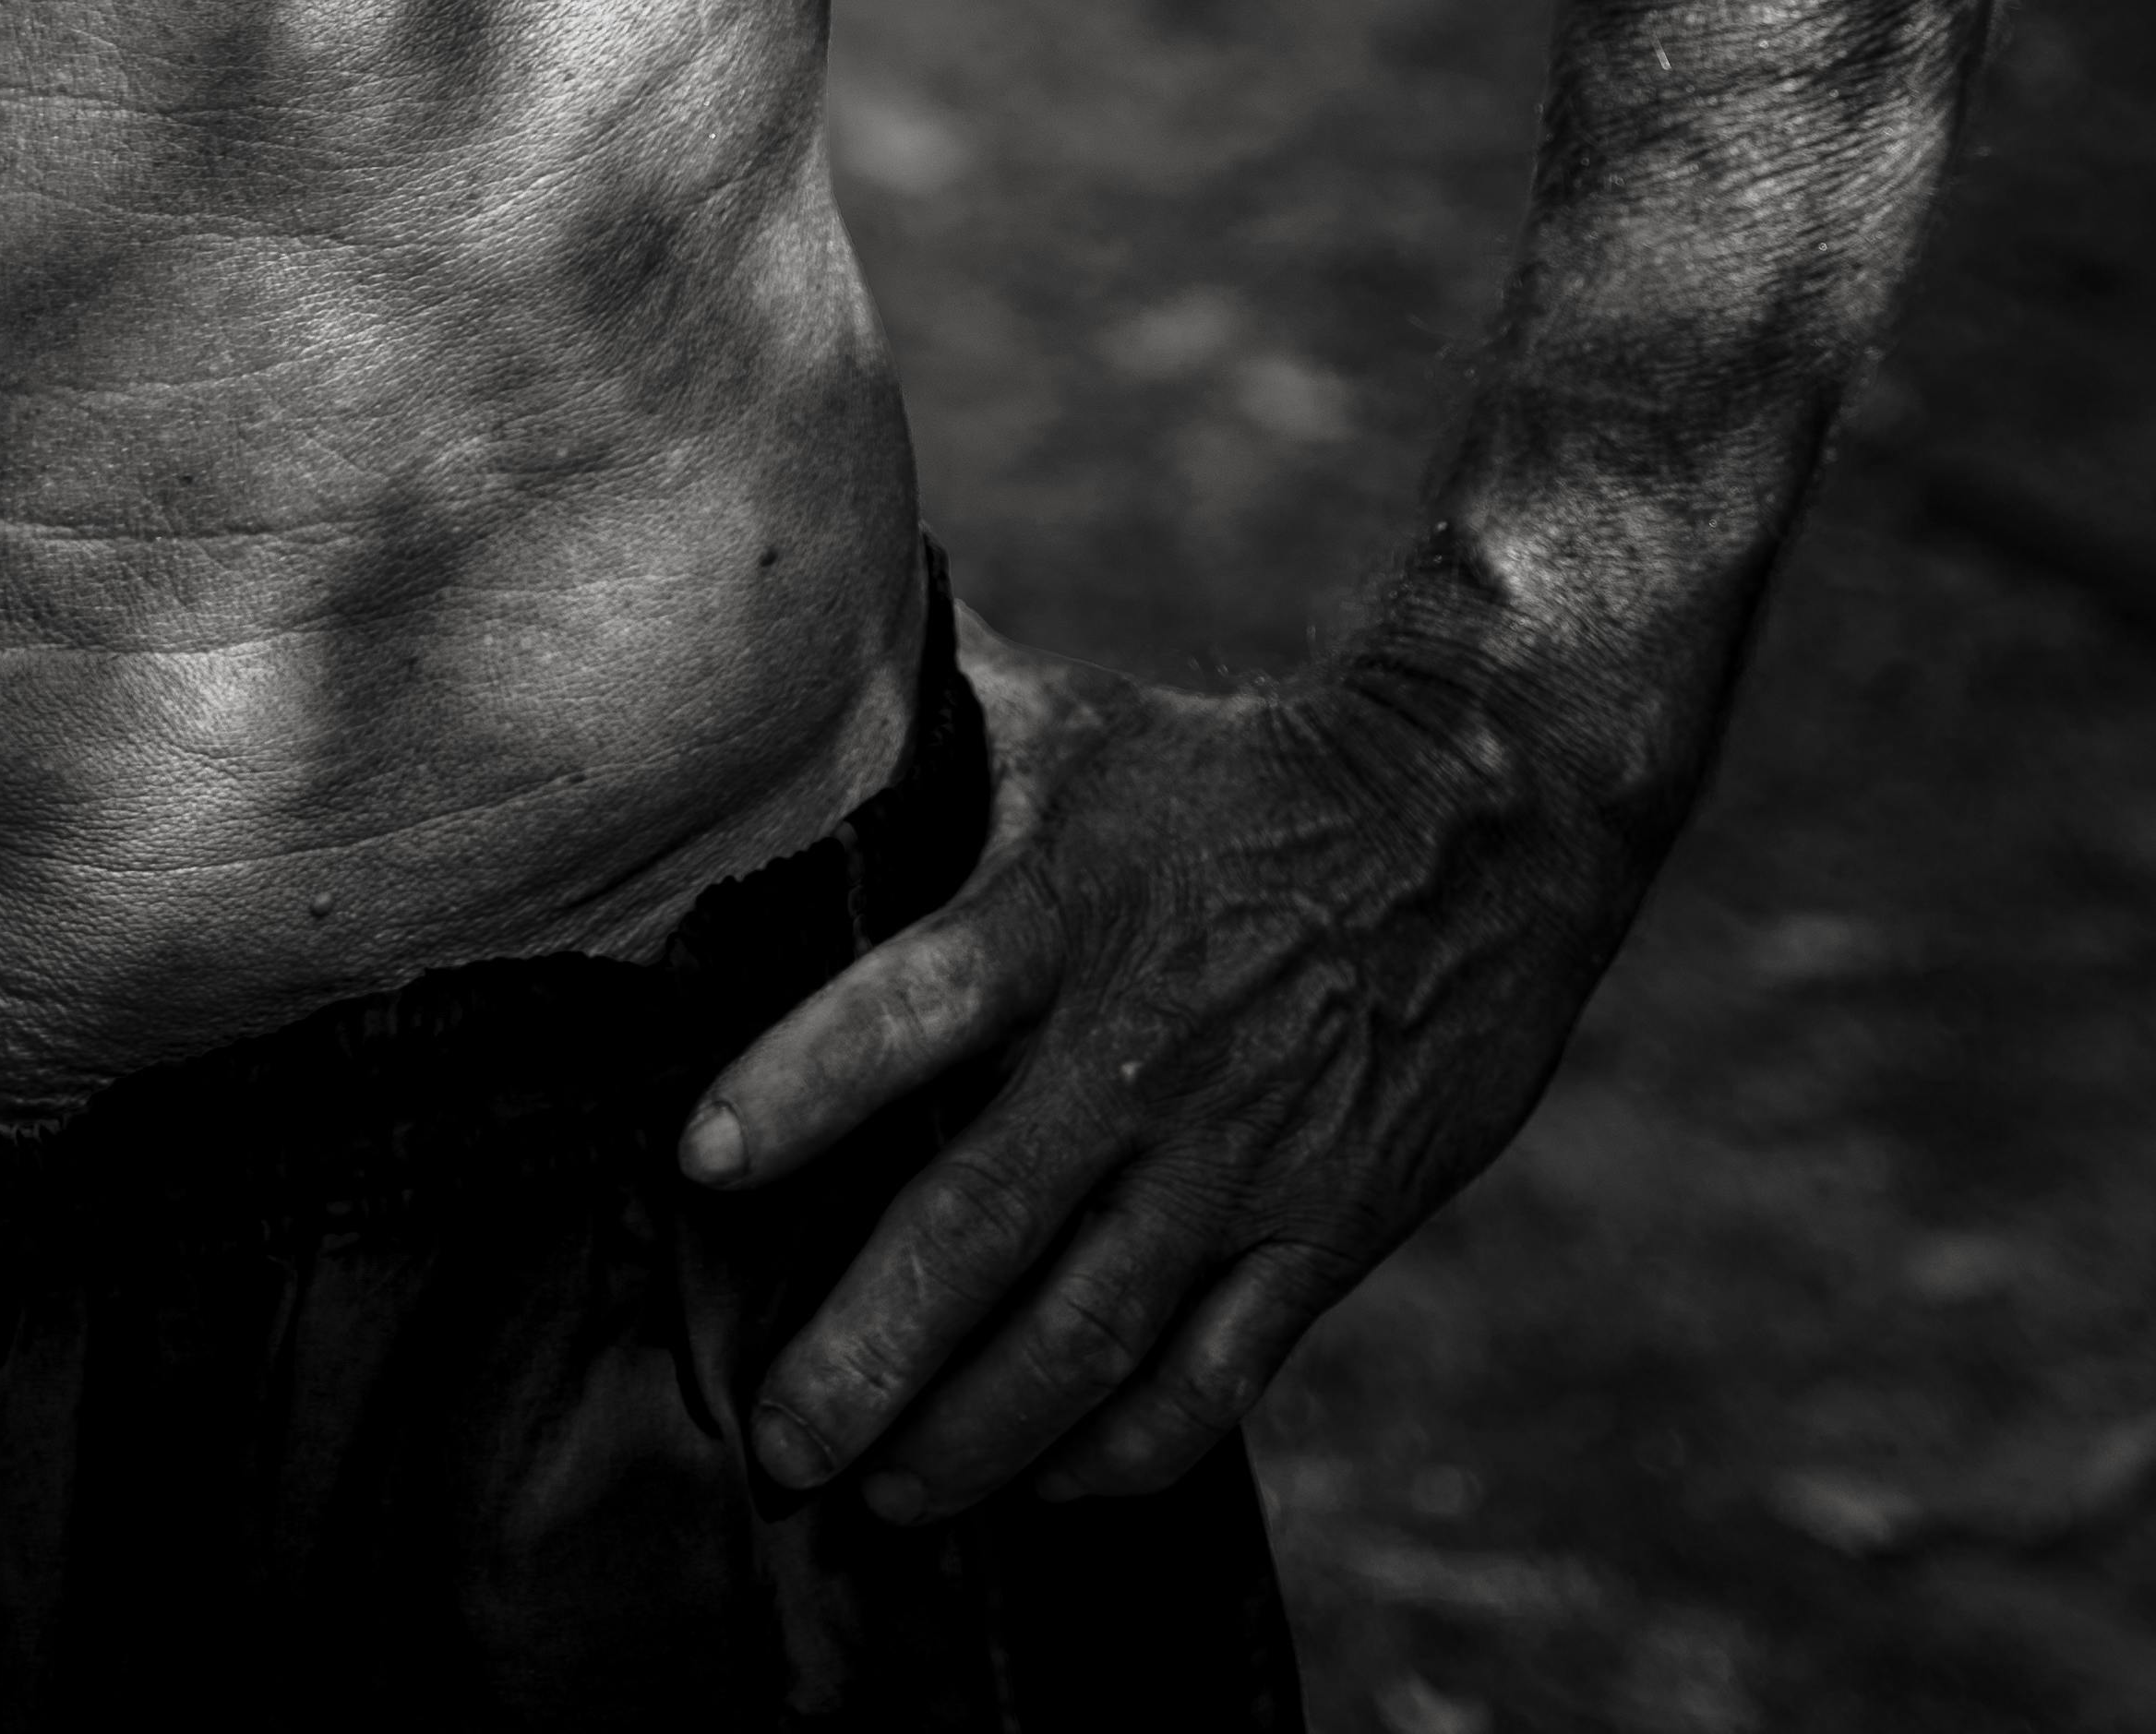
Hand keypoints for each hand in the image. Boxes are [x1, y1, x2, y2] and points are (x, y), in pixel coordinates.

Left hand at [678, 614, 1637, 1519]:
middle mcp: (1141, 1049)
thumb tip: (786, 674)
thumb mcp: (1078, 722)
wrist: (1471, 820)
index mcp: (1064, 911)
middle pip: (980, 1218)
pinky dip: (1123, 1451)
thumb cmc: (1232, 766)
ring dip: (974, 1433)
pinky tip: (1047, 1486)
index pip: (914, 1002)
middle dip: (865, 1350)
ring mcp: (1238, 1154)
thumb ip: (932, 719)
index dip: (806, 1080)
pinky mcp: (1324, 1227)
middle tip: (777, 1443)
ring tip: (885, 1497)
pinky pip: (1214, 1376)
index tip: (701, 1162)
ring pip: (1087, 1333)